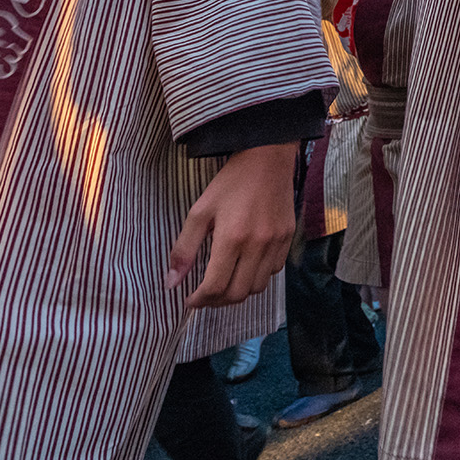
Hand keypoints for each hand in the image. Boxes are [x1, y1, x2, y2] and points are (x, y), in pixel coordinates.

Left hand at [166, 143, 297, 307]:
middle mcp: (257, 245)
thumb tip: (171, 282)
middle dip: (217, 301)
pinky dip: (257, 277)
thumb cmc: (230, 182)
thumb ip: (184, 249)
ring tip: (224, 283)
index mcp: (231, 238)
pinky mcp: (288, 238)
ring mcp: (276, 243)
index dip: (199, 300)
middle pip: (237, 294)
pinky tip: (245, 267)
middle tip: (204, 296)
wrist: (267, 158)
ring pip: (257, 287)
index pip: (216, 287)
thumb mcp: (199, 211)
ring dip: (238, 292)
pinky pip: (273, 272)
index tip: (189, 300)